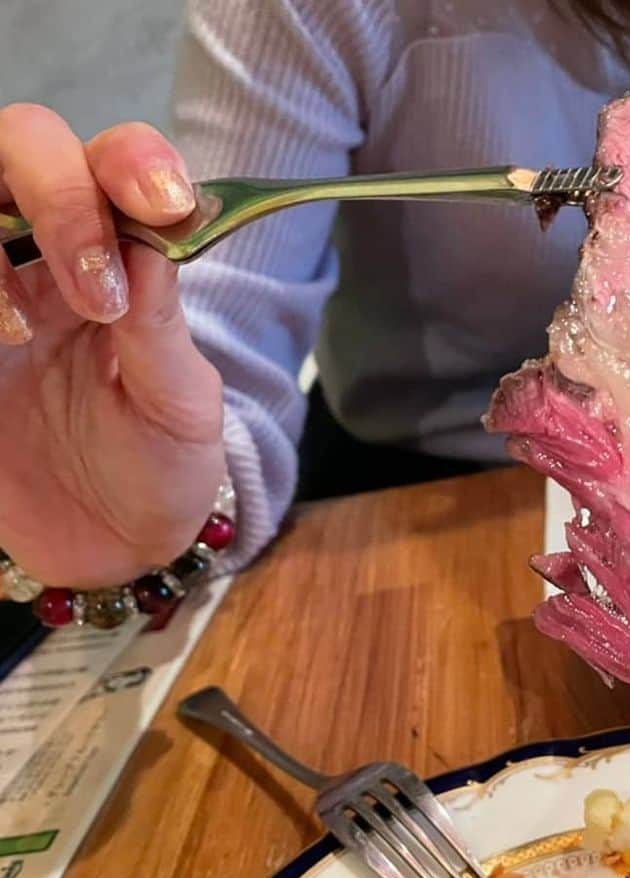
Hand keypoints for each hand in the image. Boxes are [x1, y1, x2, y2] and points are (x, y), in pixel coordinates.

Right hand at [0, 105, 223, 588]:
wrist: (109, 545)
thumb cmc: (160, 466)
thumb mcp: (179, 408)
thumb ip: (160, 327)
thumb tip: (152, 233)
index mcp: (120, 264)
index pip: (115, 168)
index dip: (129, 163)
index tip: (159, 207)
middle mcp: (42, 259)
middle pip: (17, 148)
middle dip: (54, 191)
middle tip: (94, 291)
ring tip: (17, 336)